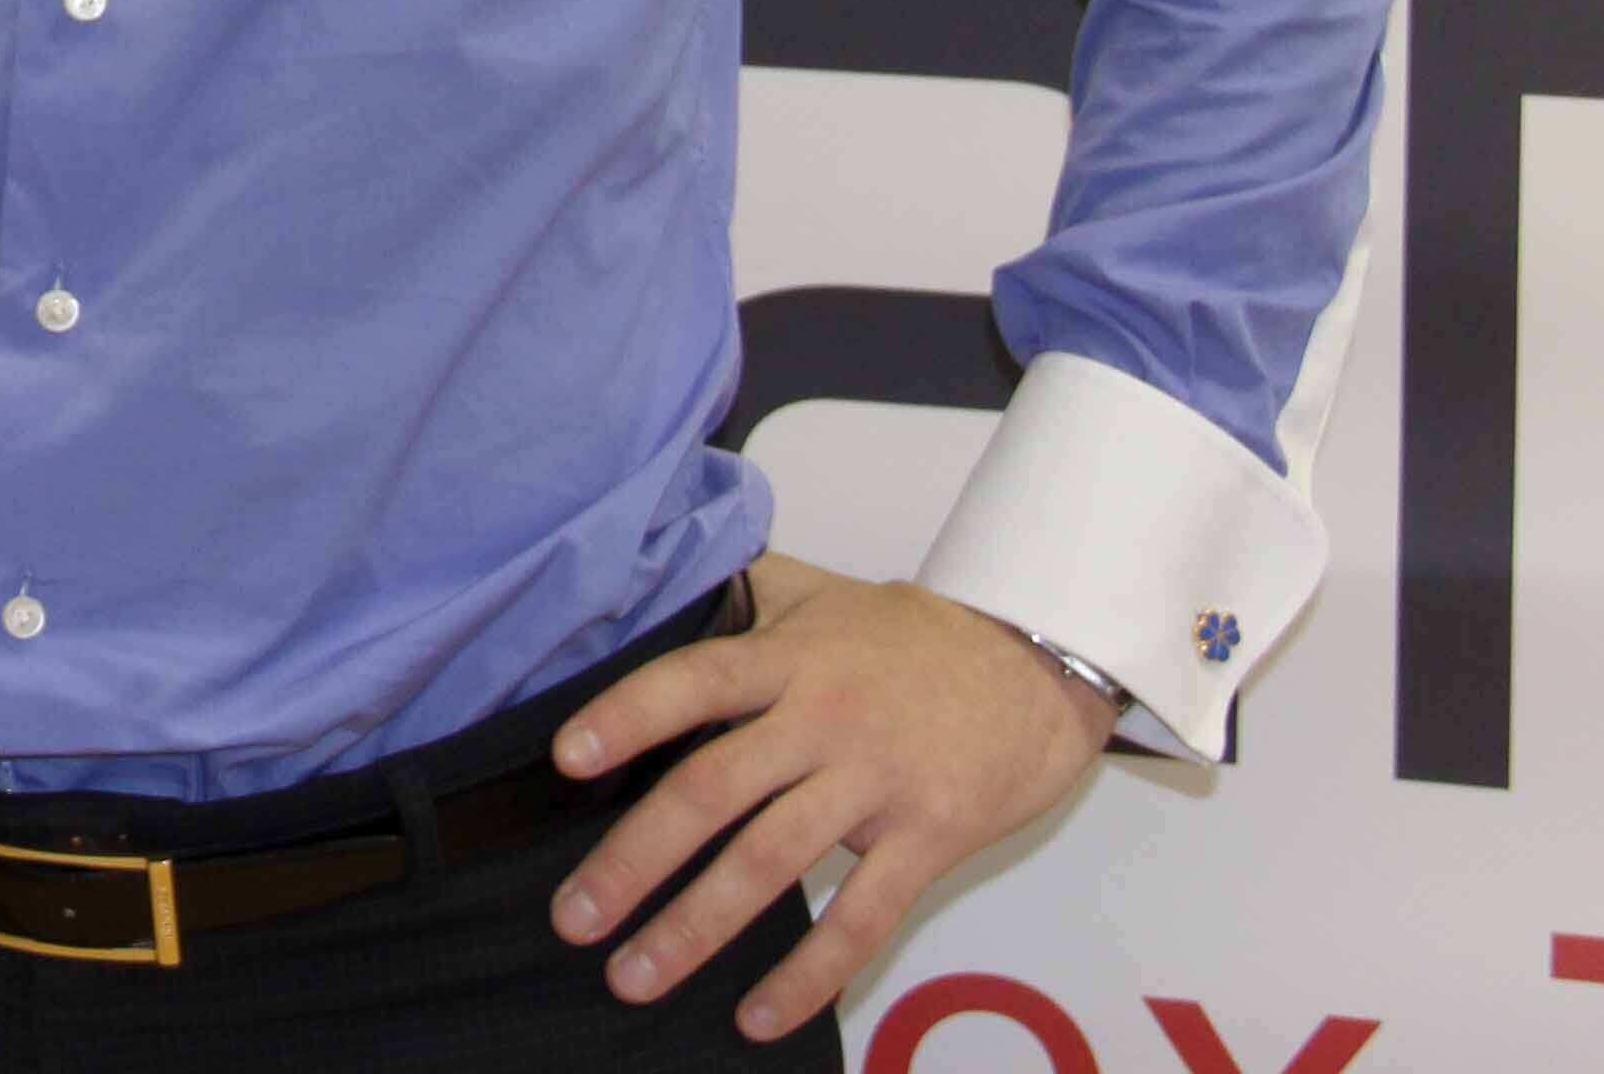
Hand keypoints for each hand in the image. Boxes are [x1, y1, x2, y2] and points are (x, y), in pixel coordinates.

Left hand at [543, 551, 1115, 1044]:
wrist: (1037, 668)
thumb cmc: (912, 638)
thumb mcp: (820, 596)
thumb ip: (741, 599)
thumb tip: (650, 586)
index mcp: (788, 660)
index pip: (694, 682)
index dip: (629, 716)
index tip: (566, 758)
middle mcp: (824, 719)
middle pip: (714, 788)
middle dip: (635, 858)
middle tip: (573, 917)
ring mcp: (876, 782)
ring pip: (771, 862)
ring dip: (695, 927)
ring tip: (633, 977)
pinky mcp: (928, 838)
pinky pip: (859, 919)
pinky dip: (807, 975)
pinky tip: (755, 1017)